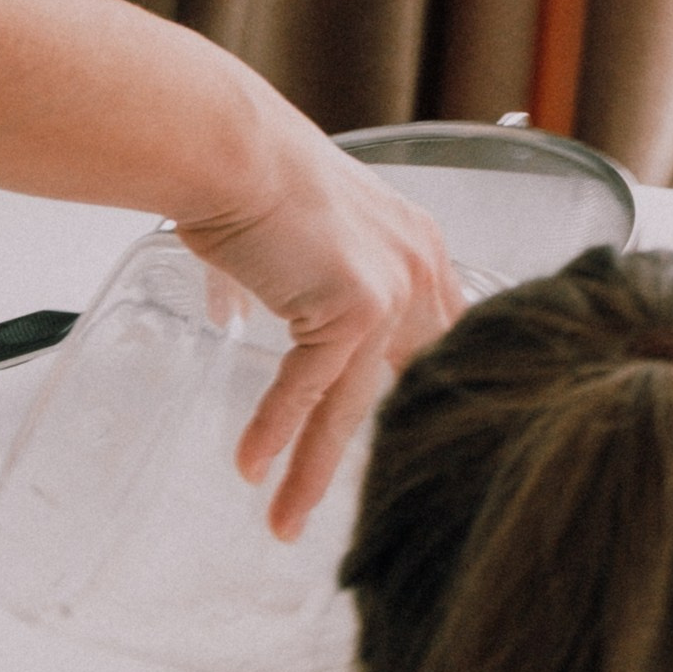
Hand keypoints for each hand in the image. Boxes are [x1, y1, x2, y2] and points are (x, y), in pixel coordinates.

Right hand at [177, 138, 461, 536]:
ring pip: (354, 405)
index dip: (419, 401)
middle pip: (406, 386)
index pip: (438, 343)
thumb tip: (236, 315)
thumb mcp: (302, 233)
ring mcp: (391, 289)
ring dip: (314, 471)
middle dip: (384, 454)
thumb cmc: (256, 175)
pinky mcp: (353, 304)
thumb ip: (290, 282)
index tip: (400, 453)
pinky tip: (253, 468)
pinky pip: (309, 389)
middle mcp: (417, 269)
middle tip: (365, 509)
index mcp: (417, 249)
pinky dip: (277, 432)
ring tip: (287, 522)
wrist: (234, 149)